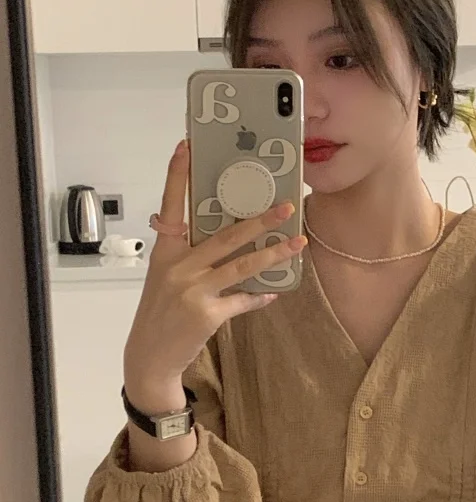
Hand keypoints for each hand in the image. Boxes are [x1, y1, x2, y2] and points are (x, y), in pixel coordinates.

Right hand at [124, 138, 306, 386]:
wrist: (150, 354)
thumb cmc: (161, 312)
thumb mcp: (167, 277)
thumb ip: (190, 256)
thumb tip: (229, 240)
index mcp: (164, 251)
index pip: (171, 205)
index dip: (178, 176)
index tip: (186, 147)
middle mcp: (178, 266)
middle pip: (224, 235)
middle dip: (259, 221)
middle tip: (285, 206)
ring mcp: (193, 290)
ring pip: (242, 265)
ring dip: (274, 254)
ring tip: (298, 243)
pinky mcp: (207, 314)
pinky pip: (243, 300)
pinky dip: (259, 296)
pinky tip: (275, 292)